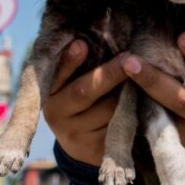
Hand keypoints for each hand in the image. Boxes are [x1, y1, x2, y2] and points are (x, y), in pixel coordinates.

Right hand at [43, 40, 126, 165]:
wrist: (81, 144)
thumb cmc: (80, 101)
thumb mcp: (71, 85)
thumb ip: (80, 67)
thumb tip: (98, 36)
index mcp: (48, 93)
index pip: (58, 75)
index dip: (69, 61)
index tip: (81, 44)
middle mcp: (55, 115)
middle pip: (85, 91)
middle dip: (109, 73)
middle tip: (128, 58)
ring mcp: (74, 134)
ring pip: (108, 108)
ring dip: (124, 94)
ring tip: (134, 83)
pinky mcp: (93, 149)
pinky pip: (118, 126)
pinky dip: (130, 113)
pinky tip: (136, 105)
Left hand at [122, 32, 184, 184]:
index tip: (184, 37)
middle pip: (183, 100)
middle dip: (156, 80)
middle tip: (132, 60)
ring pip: (165, 118)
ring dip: (141, 97)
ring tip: (122, 74)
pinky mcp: (177, 150)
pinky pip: (155, 131)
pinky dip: (138, 115)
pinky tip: (118, 98)